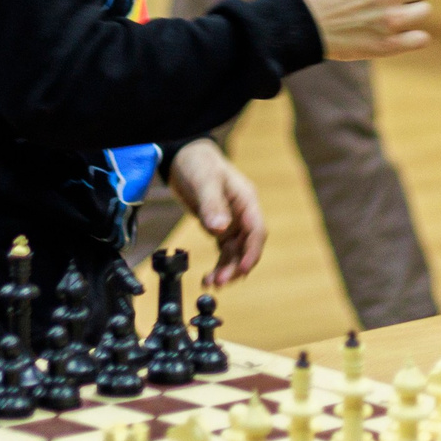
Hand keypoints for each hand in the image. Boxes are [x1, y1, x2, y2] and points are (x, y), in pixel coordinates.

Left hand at [167, 138, 265, 283]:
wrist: (183, 157)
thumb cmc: (198, 163)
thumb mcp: (204, 181)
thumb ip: (212, 205)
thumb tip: (219, 229)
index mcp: (246, 200)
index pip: (256, 230)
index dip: (252, 251)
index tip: (242, 268)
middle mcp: (242, 214)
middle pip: (247, 246)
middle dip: (236, 266)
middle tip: (221, 281)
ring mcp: (231, 222)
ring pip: (235, 252)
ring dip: (226, 269)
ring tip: (212, 283)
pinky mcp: (218, 228)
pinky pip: (223, 251)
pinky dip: (218, 265)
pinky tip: (209, 277)